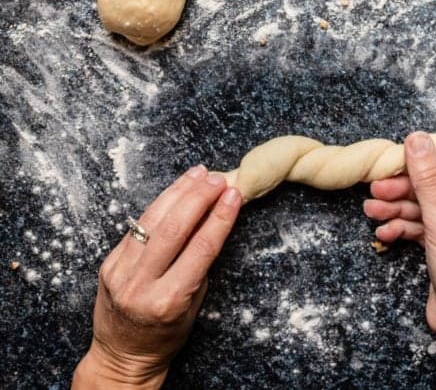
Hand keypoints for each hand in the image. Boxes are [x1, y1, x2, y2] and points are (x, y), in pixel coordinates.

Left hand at [72, 166, 240, 388]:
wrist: (122, 356)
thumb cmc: (165, 336)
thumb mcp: (193, 307)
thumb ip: (200, 264)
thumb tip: (214, 218)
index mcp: (168, 301)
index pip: (200, 249)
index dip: (220, 217)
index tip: (233, 195)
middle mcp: (141, 285)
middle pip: (174, 228)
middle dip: (199, 197)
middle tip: (218, 179)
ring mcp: (120, 272)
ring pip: (152, 219)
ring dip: (179, 191)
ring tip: (199, 174)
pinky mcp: (109, 262)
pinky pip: (137, 226)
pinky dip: (160, 203)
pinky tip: (176, 190)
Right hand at [364, 133, 435, 388]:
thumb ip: (428, 179)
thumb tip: (417, 140)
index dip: (434, 157)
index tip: (406, 156)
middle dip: (405, 185)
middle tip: (378, 185)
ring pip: (425, 206)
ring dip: (397, 206)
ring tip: (372, 208)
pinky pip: (421, 226)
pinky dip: (402, 226)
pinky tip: (384, 231)